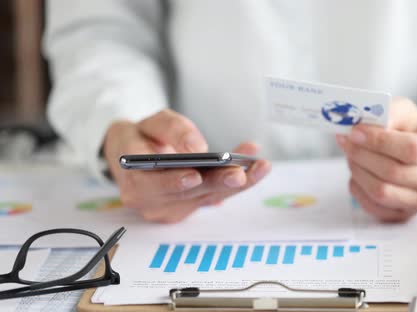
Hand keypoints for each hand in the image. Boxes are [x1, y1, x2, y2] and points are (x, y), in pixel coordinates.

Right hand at [103, 109, 270, 222]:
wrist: (132, 156)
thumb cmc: (138, 139)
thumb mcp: (147, 123)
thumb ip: (170, 129)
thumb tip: (196, 147)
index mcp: (133, 181)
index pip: (151, 185)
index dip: (173, 182)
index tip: (194, 175)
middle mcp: (151, 202)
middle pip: (187, 194)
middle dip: (216, 183)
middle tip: (239, 174)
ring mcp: (172, 209)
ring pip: (208, 197)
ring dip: (237, 184)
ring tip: (259, 167)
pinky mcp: (191, 208)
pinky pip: (216, 196)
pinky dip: (238, 183)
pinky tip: (256, 168)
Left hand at [336, 97, 416, 221]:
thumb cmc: (411, 129)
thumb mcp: (403, 111)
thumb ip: (386, 114)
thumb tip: (362, 129)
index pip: (412, 149)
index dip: (379, 141)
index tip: (355, 132)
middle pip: (393, 172)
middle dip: (362, 155)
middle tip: (345, 141)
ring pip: (382, 192)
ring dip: (358, 172)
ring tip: (351, 156)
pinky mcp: (406, 214)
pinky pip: (374, 207)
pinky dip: (359, 190)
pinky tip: (357, 174)